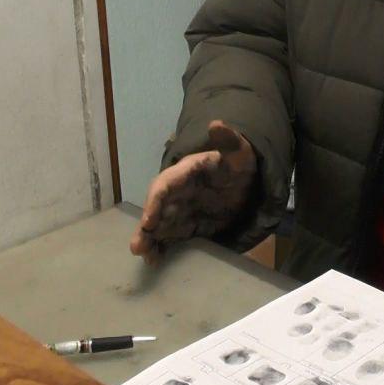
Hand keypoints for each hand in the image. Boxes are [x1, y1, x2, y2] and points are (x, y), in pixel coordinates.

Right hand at [130, 120, 257, 263]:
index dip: (155, 201)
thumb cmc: (238, 164)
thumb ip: (229, 141)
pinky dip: (162, 247)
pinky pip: (171, 235)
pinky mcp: (188, 224)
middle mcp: (178, 191)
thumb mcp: (239, 152)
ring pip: (160, 224)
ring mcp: (181, 209)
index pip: (165, 184)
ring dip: (150, 239)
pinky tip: (155, 260)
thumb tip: (216, 124)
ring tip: (144, 255)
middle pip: (157, 208)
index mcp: (186, 172)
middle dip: (147, 226)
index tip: (148, 220)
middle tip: (137, 247)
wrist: (246, 182)